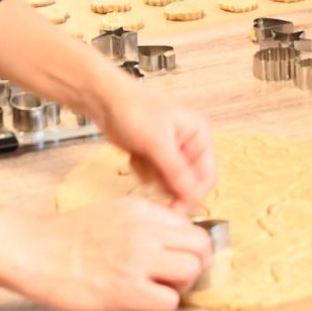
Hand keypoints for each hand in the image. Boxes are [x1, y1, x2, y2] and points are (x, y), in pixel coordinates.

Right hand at [8, 199, 213, 310]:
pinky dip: (164, 304)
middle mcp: (144, 230)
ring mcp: (136, 259)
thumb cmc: (66, 236)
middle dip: (195, 263)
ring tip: (160, 288)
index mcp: (141, 209)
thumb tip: (172, 237)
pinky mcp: (126, 290)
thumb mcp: (113, 212)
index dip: (188, 245)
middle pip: (200, 245)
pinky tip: (145, 300)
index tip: (177, 257)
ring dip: (182, 284)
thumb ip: (145, 222)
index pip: (190, 224)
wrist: (34, 250)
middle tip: (176, 275)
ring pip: (191, 270)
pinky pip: (169, 301)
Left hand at [89, 80, 215, 211]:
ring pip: (169, 183)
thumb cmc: (134, 108)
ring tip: (142, 156)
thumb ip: (176, 171)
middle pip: (188, 183)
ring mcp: (170, 152)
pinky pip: (153, 179)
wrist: (104, 100)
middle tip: (152, 172)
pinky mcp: (153, 157)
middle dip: (167, 182)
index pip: (207, 177)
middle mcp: (188, 145)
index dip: (193, 195)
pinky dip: (142, 171)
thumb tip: (193, 197)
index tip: (176, 209)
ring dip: (153, 176)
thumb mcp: (157, 142)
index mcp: (199, 135)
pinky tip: (135, 154)